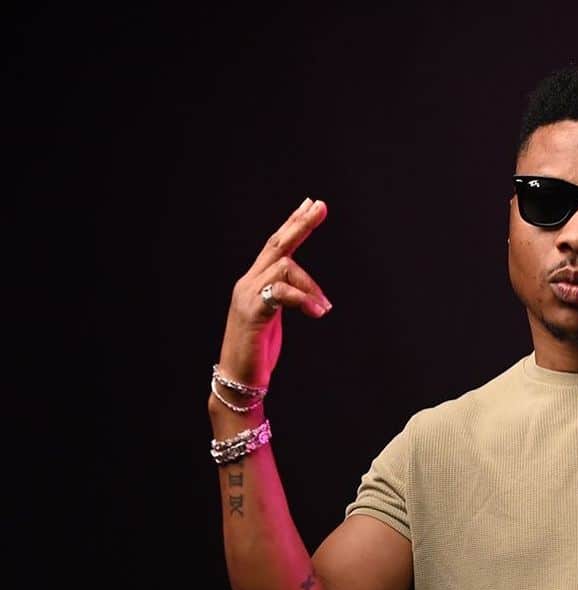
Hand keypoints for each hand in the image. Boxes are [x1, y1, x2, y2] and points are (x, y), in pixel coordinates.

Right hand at [216, 197, 332, 390]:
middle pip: (276, 244)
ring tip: (325, 308)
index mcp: (253, 283)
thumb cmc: (257, 354)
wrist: (238, 380)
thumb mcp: (273, 320)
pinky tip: (319, 312)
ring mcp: (248, 296)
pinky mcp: (253, 312)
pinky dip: (305, 300)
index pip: (274, 246)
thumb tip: (304, 292)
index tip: (310, 205)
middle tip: (320, 207)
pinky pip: (282, 293)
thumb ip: (283, 300)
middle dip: (299, 224)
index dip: (292, 224)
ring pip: (284, 266)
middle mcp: (248, 283)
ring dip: (311, 285)